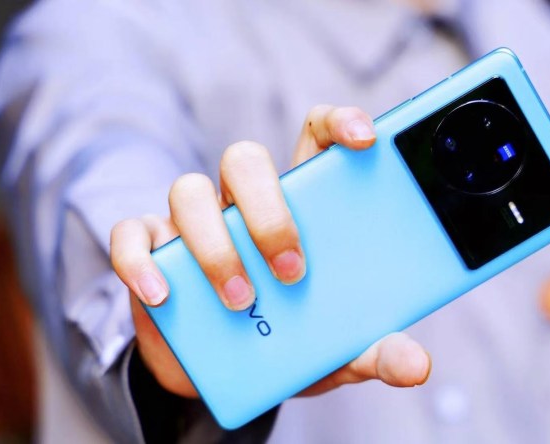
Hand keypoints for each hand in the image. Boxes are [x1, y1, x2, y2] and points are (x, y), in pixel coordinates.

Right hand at [110, 105, 430, 397]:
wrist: (225, 374)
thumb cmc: (289, 342)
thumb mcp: (336, 351)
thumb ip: (374, 350)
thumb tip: (416, 368)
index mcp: (299, 205)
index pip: (314, 136)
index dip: (337, 122)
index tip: (365, 139)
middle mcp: (243, 202)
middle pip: (245, 160)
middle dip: (268, 209)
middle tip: (293, 270)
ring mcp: (193, 223)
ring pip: (188, 191)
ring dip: (215, 245)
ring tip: (242, 301)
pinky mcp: (150, 250)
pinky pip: (132, 235)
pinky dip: (141, 261)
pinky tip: (163, 294)